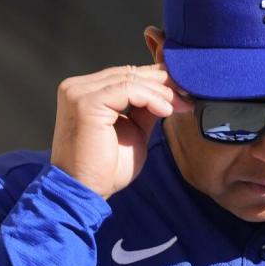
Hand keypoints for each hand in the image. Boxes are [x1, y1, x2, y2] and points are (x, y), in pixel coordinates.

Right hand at [50, 64, 190, 199]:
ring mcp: (79, 93)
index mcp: (85, 92)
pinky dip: (151, 98)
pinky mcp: (86, 102)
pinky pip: (127, 90)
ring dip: (161, 92)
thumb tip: (167, 93)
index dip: (155, 81)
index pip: (124, 76)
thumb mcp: (133, 131)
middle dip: (162, 83)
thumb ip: (144, 110)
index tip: (182, 92)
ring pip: (130, 79)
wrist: (86, 192)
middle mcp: (78, 88)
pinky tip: (166, 111)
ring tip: (180, 105)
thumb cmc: (105, 169)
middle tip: (187, 95)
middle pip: (128, 73)